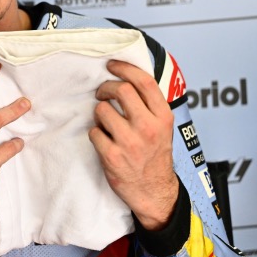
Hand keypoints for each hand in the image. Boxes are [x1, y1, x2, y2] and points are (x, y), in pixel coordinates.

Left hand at [89, 60, 178, 230]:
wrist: (154, 191)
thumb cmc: (155, 156)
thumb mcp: (162, 127)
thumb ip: (149, 105)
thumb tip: (127, 78)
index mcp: (163, 117)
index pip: (143, 81)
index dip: (124, 68)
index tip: (112, 65)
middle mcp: (148, 127)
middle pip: (120, 90)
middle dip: (105, 88)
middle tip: (102, 93)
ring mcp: (129, 142)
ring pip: (102, 110)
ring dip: (99, 114)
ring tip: (107, 123)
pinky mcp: (112, 155)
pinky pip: (93, 131)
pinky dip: (96, 133)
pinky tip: (105, 141)